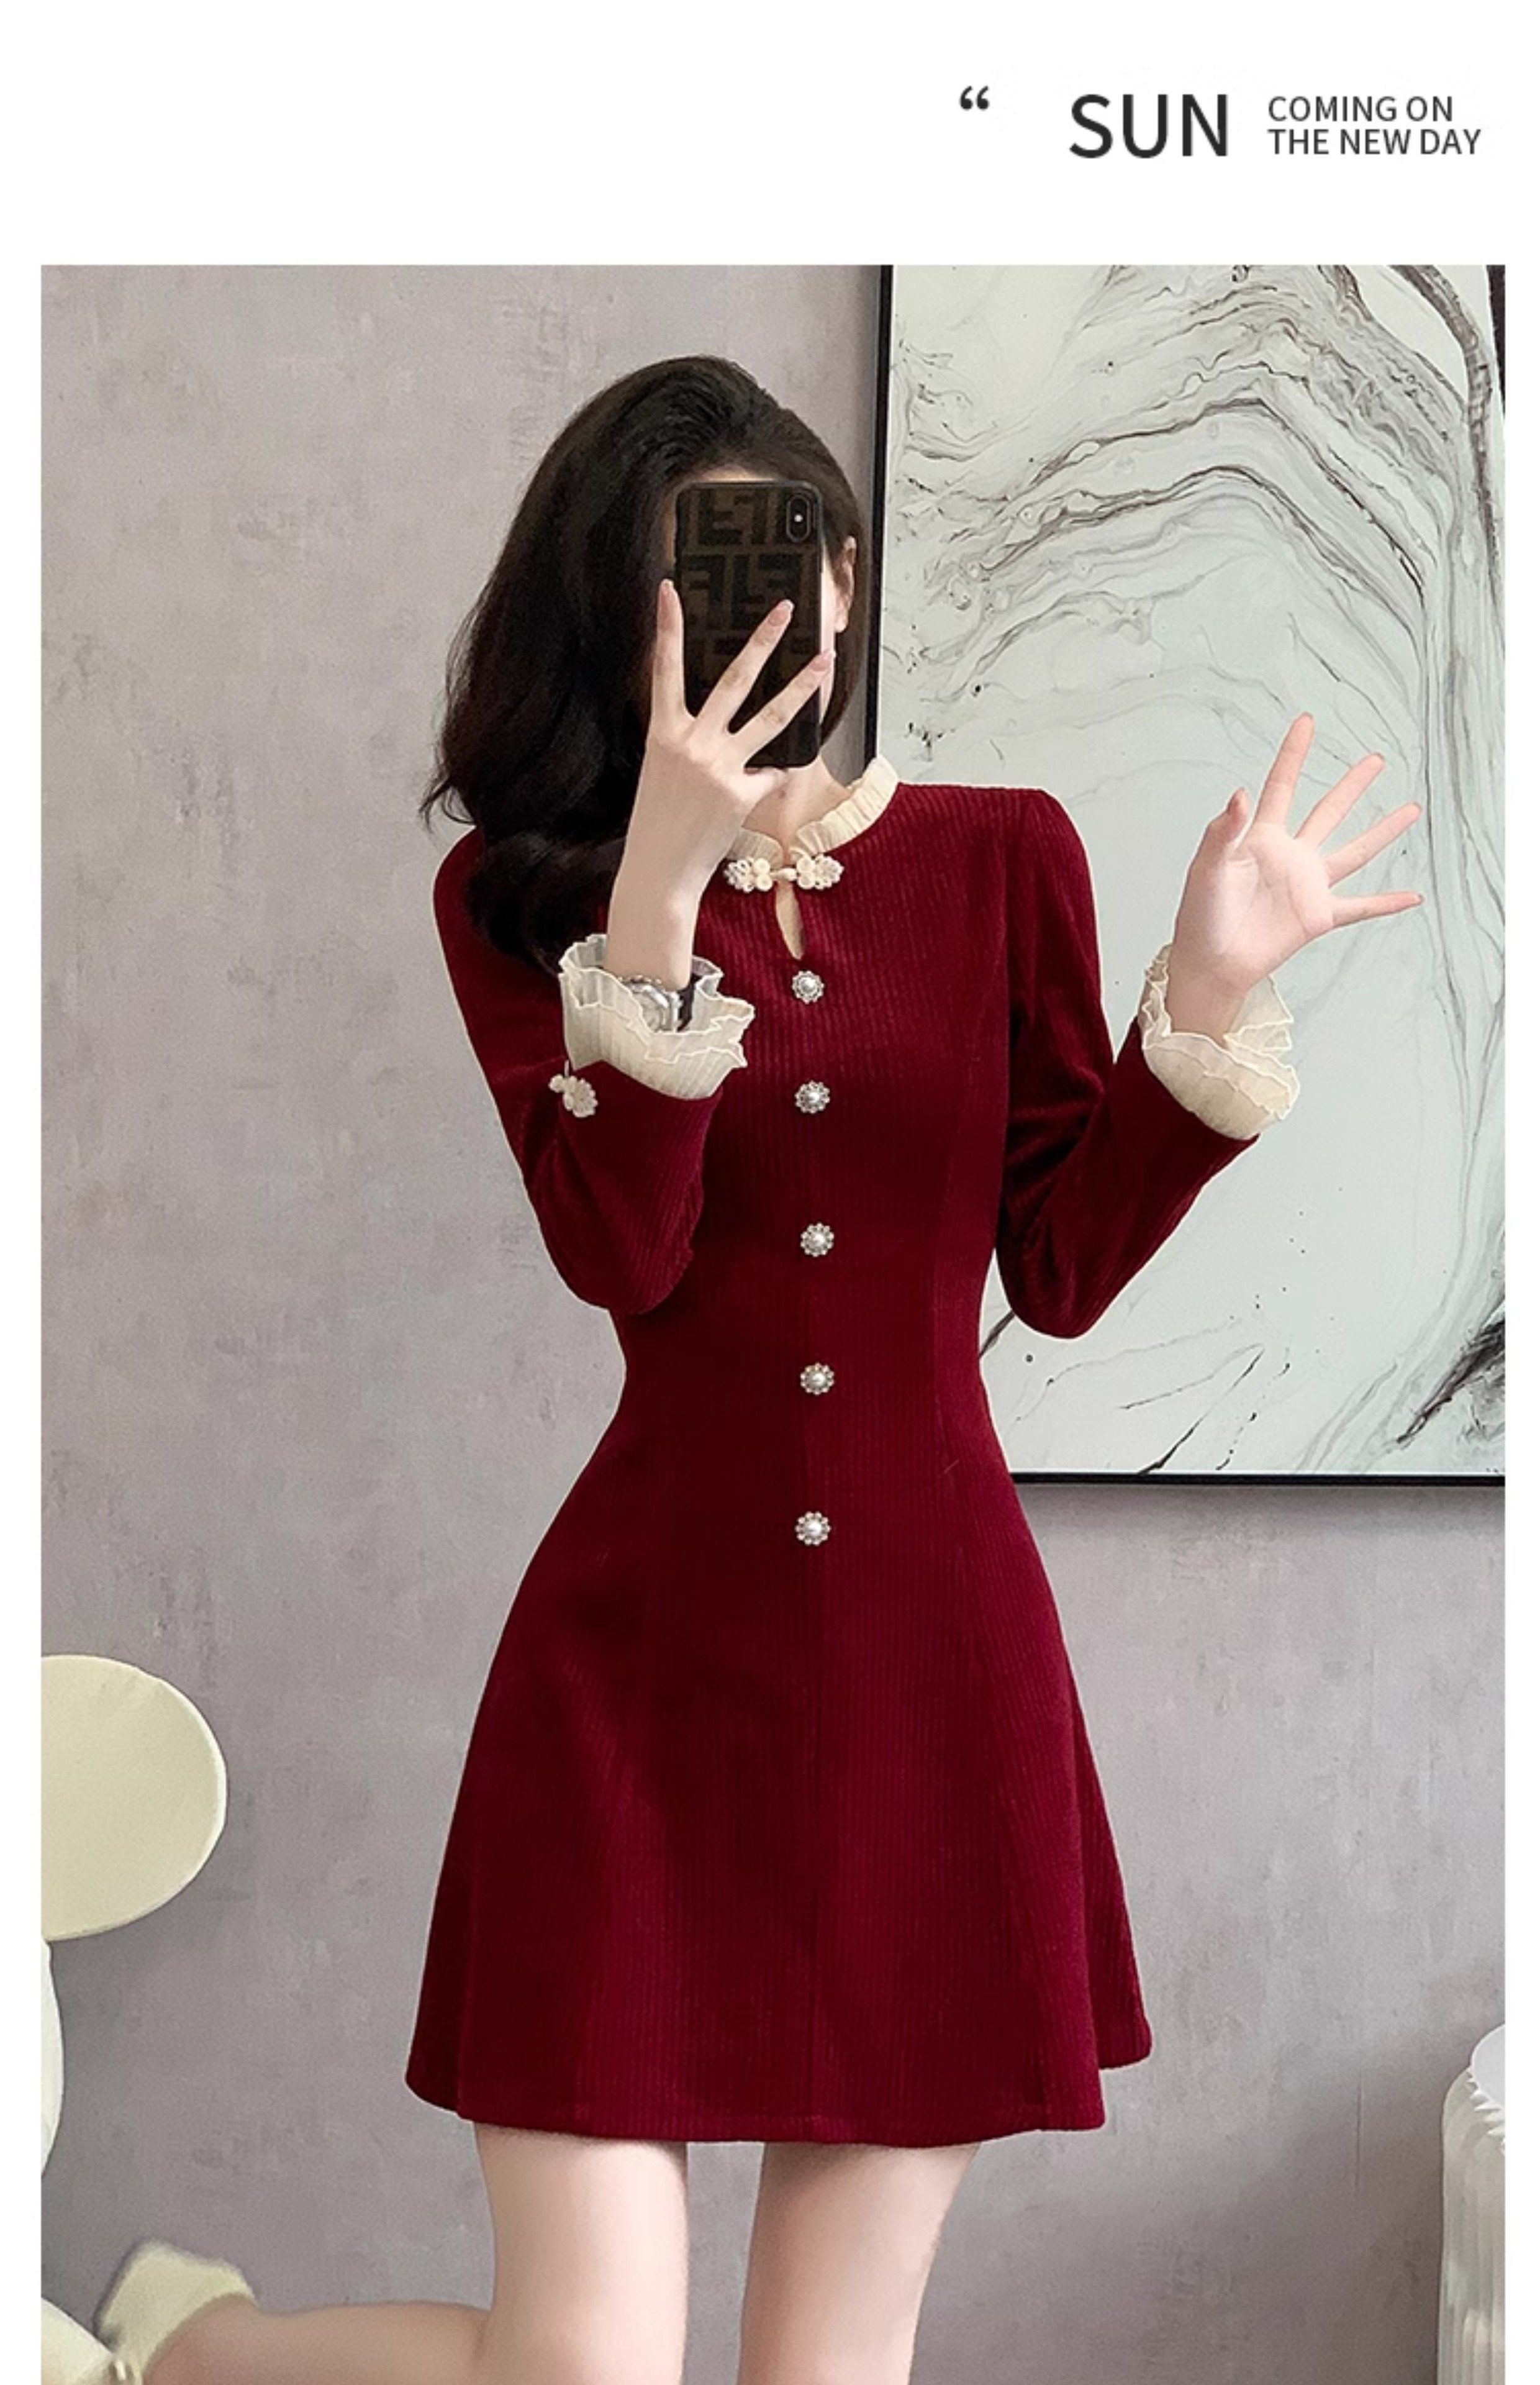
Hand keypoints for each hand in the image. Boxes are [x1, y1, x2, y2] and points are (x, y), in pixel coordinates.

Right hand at [620, 578, 833, 904]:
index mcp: (664, 733)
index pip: (663, 669)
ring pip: (770, 716)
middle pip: (734, 679)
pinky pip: (771, 774)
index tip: (670, 590)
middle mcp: (693, 743)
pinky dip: (770, 778)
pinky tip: (755, 791)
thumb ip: (691, 742)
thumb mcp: (663, 772)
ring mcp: (720, 766)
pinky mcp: (743, 792)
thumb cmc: (658, 822)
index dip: (667, 628)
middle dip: (762, 640)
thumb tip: (729, 729)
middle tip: (785, 610)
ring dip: (802, 686)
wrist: (660, 871)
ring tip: (824, 662)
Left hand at [1165, 715, 1423, 1027]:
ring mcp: (1308, 886)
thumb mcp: (1206, 868)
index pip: (1282, 786)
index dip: (1294, 754)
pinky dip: (1387, 904)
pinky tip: (1413, 895)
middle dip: (1352, 785)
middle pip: (1328, 811)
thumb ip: (1223, 831)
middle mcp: (1290, 856)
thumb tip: (1241, 793)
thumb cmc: (1200, 916)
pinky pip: (1360, 907)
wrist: (1210, 963)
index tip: (1306, 722)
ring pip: (1355, 852)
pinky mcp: (1318, 917)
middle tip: (1376, 760)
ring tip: (1411, 809)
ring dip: (1383, 831)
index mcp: (1261, 838)